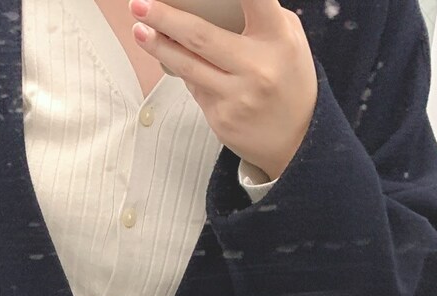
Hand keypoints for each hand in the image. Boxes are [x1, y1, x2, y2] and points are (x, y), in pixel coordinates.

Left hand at [129, 0, 317, 181]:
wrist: (297, 140)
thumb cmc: (289, 79)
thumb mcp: (288, 39)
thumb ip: (261, 14)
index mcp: (279, 39)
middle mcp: (257, 68)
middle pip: (201, 37)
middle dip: (165, 18)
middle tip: (139, 4)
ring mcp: (236, 97)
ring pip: (188, 66)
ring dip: (159, 46)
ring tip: (140, 29)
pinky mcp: (221, 119)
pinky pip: (194, 87)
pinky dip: (182, 69)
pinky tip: (171, 56)